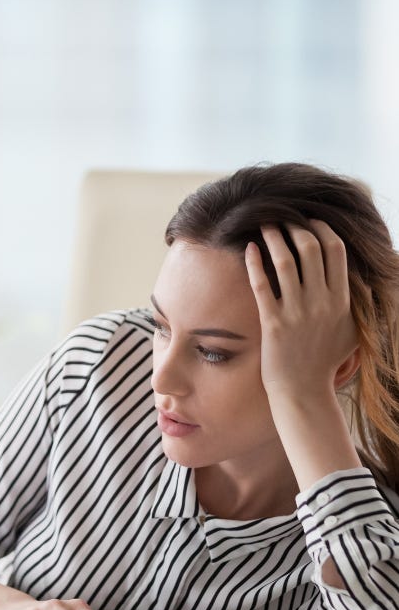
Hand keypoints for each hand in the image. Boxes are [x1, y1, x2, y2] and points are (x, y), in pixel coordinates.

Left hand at [244, 220, 358, 400]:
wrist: (303, 391)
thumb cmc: (324, 363)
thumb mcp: (351, 331)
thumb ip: (355, 304)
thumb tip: (359, 283)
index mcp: (342, 299)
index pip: (336, 251)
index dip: (321, 229)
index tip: (309, 220)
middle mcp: (322, 301)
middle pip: (310, 249)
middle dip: (295, 227)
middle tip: (281, 217)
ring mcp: (297, 312)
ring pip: (285, 262)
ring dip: (274, 237)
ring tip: (263, 224)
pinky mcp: (273, 323)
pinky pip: (262, 285)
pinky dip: (255, 263)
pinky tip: (249, 249)